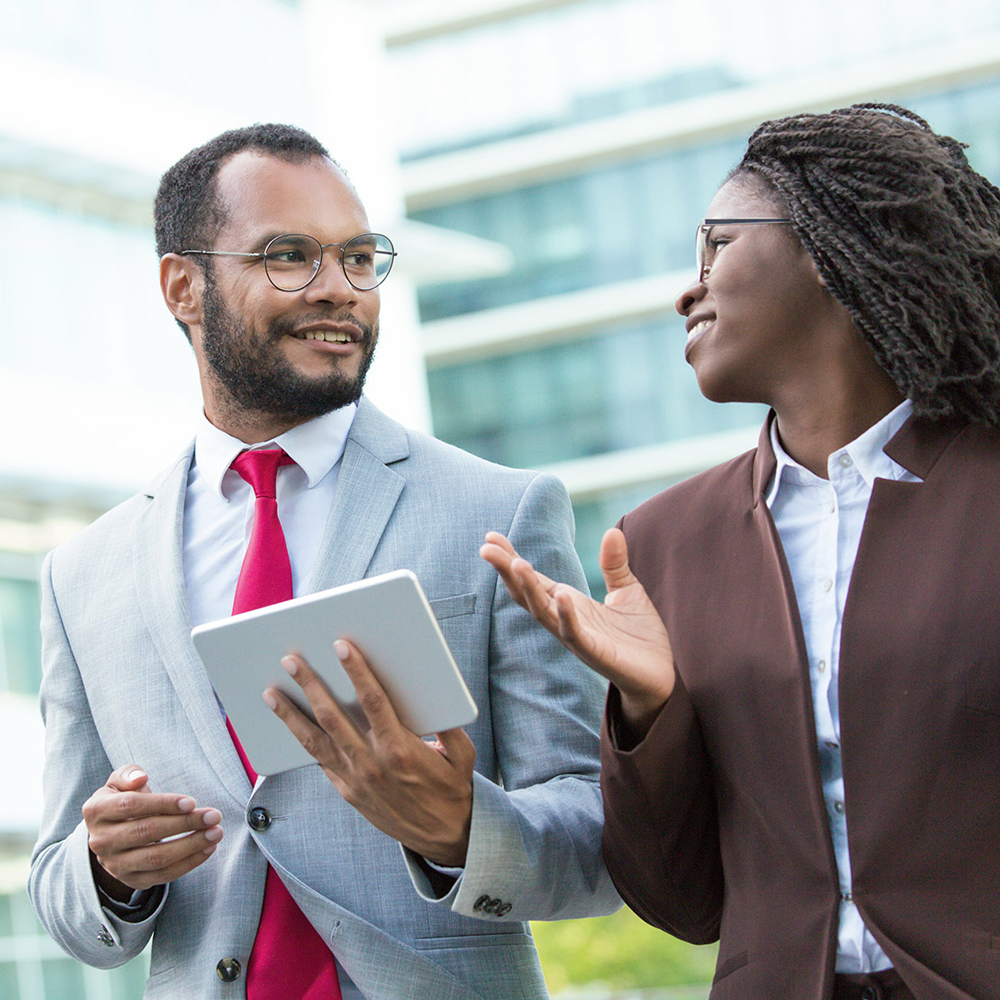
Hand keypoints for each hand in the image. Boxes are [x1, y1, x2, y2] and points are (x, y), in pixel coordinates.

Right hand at [83, 765, 222, 902]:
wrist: (111, 834)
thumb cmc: (122, 800)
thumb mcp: (118, 782)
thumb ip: (128, 774)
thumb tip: (140, 778)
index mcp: (96, 811)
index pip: (131, 806)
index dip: (163, 803)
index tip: (192, 802)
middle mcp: (101, 841)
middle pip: (146, 832)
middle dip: (184, 824)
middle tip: (214, 815)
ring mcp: (115, 864)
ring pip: (156, 858)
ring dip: (191, 845)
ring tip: (216, 832)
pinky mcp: (132, 880)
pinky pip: (163, 875)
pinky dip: (189, 863)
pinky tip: (208, 848)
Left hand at [264, 640, 475, 866]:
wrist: (444, 837)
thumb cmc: (453, 790)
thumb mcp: (462, 754)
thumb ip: (447, 724)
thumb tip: (435, 692)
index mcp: (401, 749)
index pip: (373, 700)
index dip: (356, 671)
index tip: (341, 646)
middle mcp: (372, 763)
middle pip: (333, 716)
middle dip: (310, 684)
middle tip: (291, 661)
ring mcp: (355, 780)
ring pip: (314, 741)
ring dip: (290, 715)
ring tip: (271, 693)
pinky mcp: (347, 792)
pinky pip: (319, 762)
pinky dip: (301, 741)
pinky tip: (289, 724)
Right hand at [481, 528, 674, 733]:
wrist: (662, 674)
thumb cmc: (639, 636)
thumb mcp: (627, 591)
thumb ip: (614, 564)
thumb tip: (611, 530)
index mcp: (568, 604)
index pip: (533, 579)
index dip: (511, 559)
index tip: (490, 538)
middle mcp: (565, 620)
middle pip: (527, 594)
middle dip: (506, 572)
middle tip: (486, 549)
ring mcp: (577, 638)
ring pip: (544, 613)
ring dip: (529, 590)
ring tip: (517, 564)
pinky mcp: (596, 653)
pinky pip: (575, 635)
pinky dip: (567, 616)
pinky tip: (562, 596)